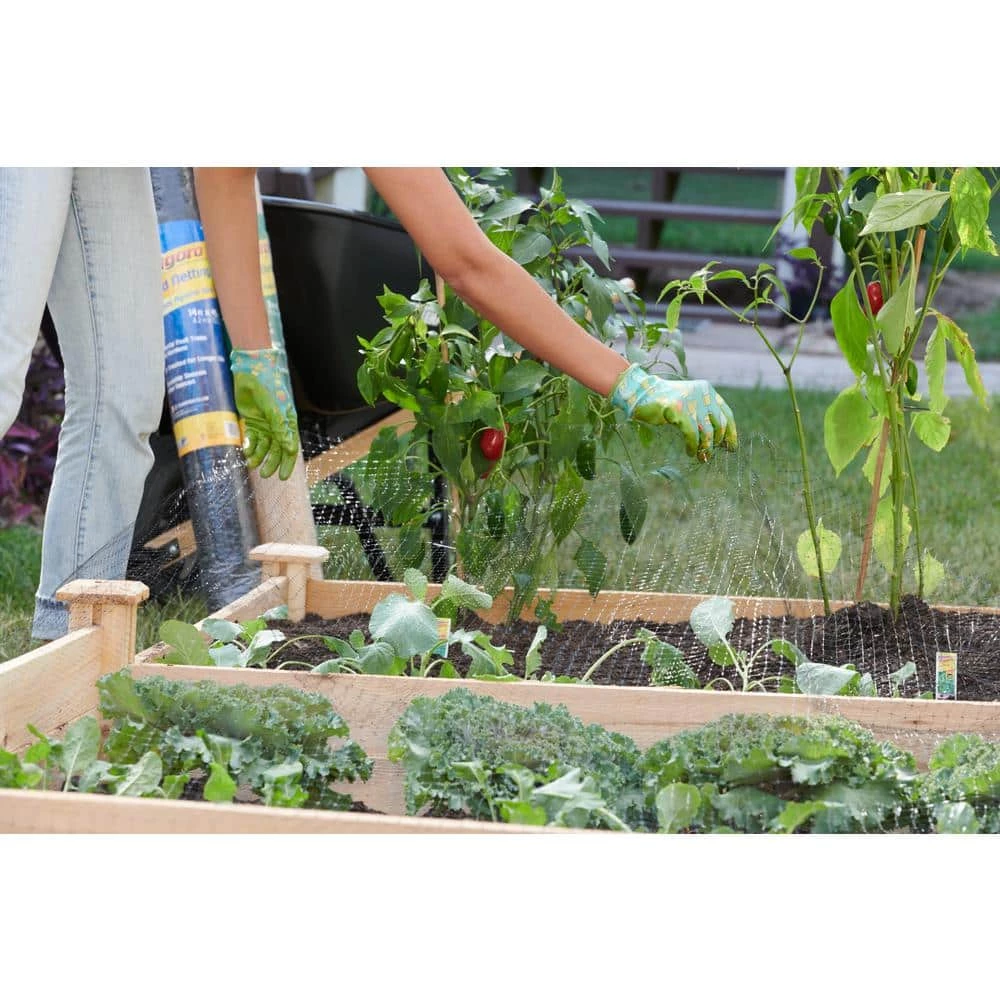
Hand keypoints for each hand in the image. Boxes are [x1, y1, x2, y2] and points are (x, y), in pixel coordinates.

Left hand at [230, 347, 299, 479]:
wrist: (251, 368)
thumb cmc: (267, 384)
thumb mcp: (273, 406)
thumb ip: (280, 426)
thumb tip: (288, 447)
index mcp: (287, 422)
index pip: (290, 447)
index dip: (287, 462)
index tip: (282, 476)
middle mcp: (277, 425)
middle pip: (277, 450)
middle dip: (272, 463)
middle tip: (264, 474)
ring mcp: (264, 423)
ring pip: (264, 446)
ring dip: (259, 456)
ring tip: (251, 464)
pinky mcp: (252, 420)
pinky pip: (252, 438)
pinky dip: (250, 446)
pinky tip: (246, 453)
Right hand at [609, 364, 737, 460]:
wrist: (639, 392)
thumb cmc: (662, 402)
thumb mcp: (687, 404)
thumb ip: (701, 415)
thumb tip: (717, 441)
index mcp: (706, 391)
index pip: (727, 414)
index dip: (731, 432)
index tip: (730, 447)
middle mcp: (702, 394)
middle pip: (720, 424)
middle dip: (717, 443)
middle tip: (709, 455)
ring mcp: (690, 401)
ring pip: (707, 432)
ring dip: (705, 448)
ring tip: (700, 457)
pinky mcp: (679, 410)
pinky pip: (692, 434)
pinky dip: (693, 446)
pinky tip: (690, 452)